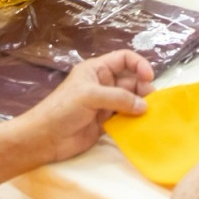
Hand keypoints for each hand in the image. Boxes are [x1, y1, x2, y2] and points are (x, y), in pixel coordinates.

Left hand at [13, 50, 153, 163]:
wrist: (45, 138)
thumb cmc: (62, 110)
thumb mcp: (90, 96)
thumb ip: (118, 98)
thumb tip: (144, 106)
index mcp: (96, 70)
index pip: (124, 59)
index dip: (139, 64)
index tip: (149, 77)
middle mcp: (103, 84)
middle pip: (131, 80)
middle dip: (143, 88)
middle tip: (153, 101)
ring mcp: (105, 104)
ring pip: (131, 100)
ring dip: (142, 105)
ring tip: (151, 114)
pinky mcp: (106, 122)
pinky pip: (126, 117)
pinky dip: (135, 120)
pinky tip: (143, 124)